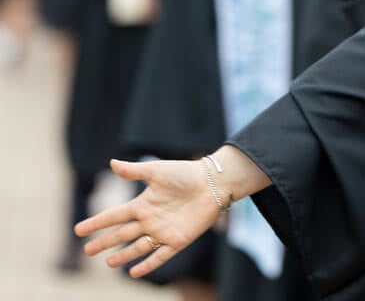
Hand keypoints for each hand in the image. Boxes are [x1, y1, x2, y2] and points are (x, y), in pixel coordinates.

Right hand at [75, 159, 219, 277]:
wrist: (214, 183)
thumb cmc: (186, 173)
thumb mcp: (157, 171)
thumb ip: (134, 171)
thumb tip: (112, 163)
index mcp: (143, 204)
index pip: (114, 216)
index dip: (97, 223)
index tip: (78, 230)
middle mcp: (150, 220)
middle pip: (122, 234)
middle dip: (104, 242)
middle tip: (87, 251)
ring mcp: (163, 231)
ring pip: (138, 247)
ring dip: (124, 255)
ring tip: (108, 263)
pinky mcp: (178, 240)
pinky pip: (160, 255)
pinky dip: (148, 264)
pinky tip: (135, 272)